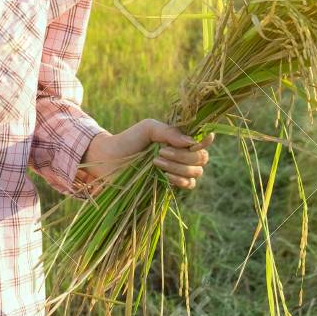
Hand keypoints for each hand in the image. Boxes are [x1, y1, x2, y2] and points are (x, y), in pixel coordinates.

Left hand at [79, 119, 214, 191]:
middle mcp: (182, 156)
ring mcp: (178, 172)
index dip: (206, 141)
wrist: (110, 159)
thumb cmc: (128, 140)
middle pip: (201, 158)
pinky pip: (188, 185)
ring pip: (196, 172)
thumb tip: (190, 142)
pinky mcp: (170, 187)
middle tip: (161, 151)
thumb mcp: (148, 128)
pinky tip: (165, 175)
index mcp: (179, 141)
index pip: (202, 142)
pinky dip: (180, 180)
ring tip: (156, 161)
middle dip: (185, 155)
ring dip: (179, 166)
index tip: (206, 138)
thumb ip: (168, 131)